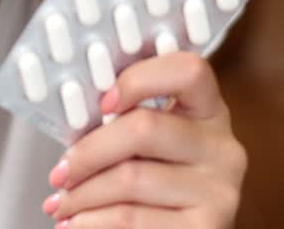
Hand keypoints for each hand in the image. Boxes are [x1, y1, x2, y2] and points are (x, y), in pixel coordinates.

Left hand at [42, 52, 245, 227]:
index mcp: (208, 111)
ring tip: (62, 203)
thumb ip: (126, 124)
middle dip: (88, 152)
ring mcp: (219, 190)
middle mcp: (222, 147)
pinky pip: (131, 218)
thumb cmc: (158, 189)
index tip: (101, 102)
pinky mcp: (205, 228)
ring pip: (131, 178)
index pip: (188, 71)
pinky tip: (77, 223)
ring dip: (82, 194)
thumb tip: (72, 122)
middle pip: (144, 128)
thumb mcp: (153, 147)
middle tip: (61, 172)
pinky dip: (91, 222)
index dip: (139, 79)